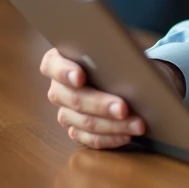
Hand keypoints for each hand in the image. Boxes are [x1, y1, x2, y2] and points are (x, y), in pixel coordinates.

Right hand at [40, 47, 183, 149]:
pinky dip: (110, 138)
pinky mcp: (76, 131)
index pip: (51, 65)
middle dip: (100, 104)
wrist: (119, 73)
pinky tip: (128, 135)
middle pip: (73, 99)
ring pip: (84, 122)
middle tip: (123, 108)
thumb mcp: (112, 48)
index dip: (64, 72)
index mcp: (58, 62)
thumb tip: (126, 59)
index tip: (80, 77)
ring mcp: (65, 112)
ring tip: (137, 124)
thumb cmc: (113, 56)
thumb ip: (109, 50)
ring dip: (113, 125)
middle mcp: (58, 89)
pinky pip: (90, 139)